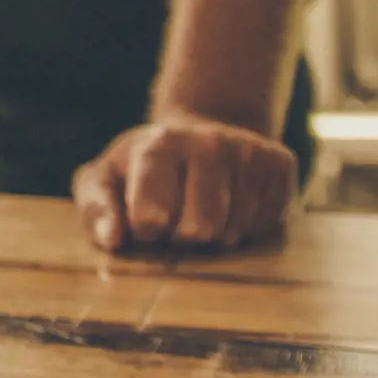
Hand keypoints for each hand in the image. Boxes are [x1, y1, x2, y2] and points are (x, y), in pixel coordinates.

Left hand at [73, 114, 295, 253]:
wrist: (198, 138)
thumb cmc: (142, 170)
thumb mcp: (104, 181)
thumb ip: (97, 208)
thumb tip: (113, 240)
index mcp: (159, 145)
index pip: (150, 218)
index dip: (146, 232)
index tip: (145, 222)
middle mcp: (209, 142)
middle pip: (198, 231)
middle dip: (182, 239)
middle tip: (177, 220)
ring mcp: (250, 151)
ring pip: (234, 232)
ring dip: (215, 235)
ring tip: (203, 210)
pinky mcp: (281, 164)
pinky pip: (265, 225)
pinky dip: (245, 228)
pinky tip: (232, 205)